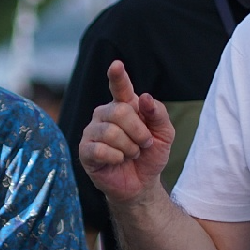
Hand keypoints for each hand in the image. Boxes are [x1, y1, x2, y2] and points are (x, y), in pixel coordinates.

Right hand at [77, 60, 174, 203]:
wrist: (141, 184)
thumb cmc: (150, 155)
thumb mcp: (164, 134)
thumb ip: (158, 114)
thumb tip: (145, 98)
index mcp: (124, 106)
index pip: (120, 87)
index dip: (117, 76)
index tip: (116, 65)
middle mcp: (104, 115)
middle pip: (119, 112)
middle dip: (138, 131)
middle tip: (144, 143)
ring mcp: (92, 132)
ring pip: (110, 132)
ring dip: (129, 147)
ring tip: (131, 154)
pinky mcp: (85, 151)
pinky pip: (100, 149)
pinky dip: (116, 157)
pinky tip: (118, 161)